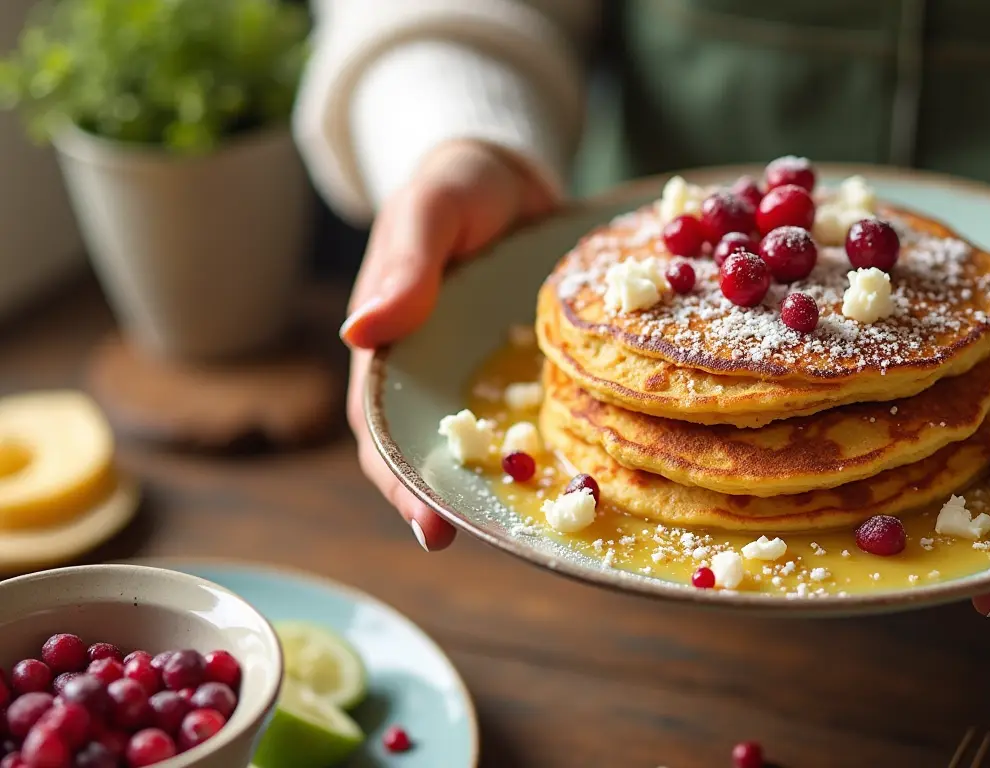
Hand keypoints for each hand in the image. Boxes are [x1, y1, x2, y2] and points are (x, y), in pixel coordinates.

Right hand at [339, 140, 555, 551]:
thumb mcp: (431, 210)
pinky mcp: (526, 366)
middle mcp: (433, 373)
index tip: (432, 526)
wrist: (509, 170)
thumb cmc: (457, 183)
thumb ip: (404, 266)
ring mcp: (480, 374)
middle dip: (453, 502)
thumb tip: (358, 333)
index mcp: (390, 347)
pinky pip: (535, 413)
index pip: (383, 429)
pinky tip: (591, 471)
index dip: (401, 482)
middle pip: (432, 454)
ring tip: (539, 531)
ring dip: (506, 485)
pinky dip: (554, 443)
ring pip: (487, 444)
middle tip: (485, 544)